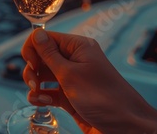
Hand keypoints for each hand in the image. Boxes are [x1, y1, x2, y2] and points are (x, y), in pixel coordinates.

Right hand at [22, 28, 156, 133]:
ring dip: (35, 83)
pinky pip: (48, 91)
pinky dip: (41, 96)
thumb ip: (49, 54)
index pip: (46, 38)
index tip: (31, 63)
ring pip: (42, 74)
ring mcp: (71, 79)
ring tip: (37, 94)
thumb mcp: (70, 74)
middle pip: (41, 56)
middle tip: (34, 83)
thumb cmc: (103, 98)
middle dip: (32, 68)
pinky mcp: (70, 96)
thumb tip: (37, 33)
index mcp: (78, 47)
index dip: (33, 49)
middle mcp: (74, 60)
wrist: (126, 127)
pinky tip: (41, 102)